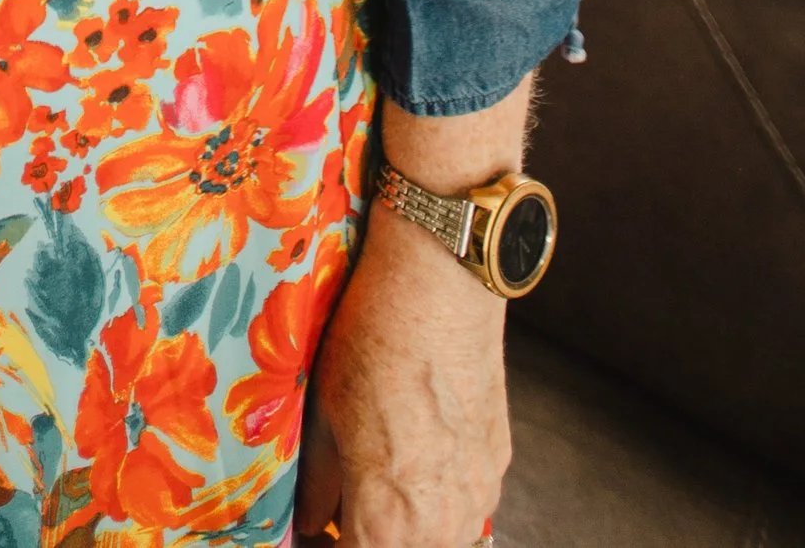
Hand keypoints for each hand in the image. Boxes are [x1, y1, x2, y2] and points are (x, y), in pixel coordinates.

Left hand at [296, 203, 511, 546]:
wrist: (441, 284)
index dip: (319, 547)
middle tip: (331, 506)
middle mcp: (443, 524)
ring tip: (369, 477)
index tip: (305, 531)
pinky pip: (463, 505)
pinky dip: (434, 496)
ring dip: (402, 526)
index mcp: (390, 520)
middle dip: (361, 536)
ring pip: (436, 538)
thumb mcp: (322, 414)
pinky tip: (409, 451)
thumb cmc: (374, 339)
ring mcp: (479, 496)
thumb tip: (309, 522)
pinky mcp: (499, 464)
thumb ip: (317, 487)